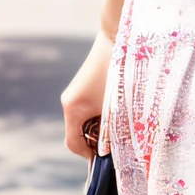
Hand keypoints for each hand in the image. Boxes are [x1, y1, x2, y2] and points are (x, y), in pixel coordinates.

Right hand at [61, 30, 114, 157]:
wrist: (119, 34)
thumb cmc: (120, 71)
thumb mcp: (119, 106)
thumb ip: (114, 131)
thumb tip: (116, 151)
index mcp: (73, 108)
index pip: (73, 144)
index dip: (89, 156)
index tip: (108, 160)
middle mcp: (70, 101)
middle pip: (79, 133)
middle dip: (98, 141)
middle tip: (120, 144)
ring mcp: (77, 92)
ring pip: (86, 120)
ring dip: (102, 127)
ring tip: (123, 126)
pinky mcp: (85, 85)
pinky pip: (90, 108)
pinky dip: (102, 114)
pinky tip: (121, 110)